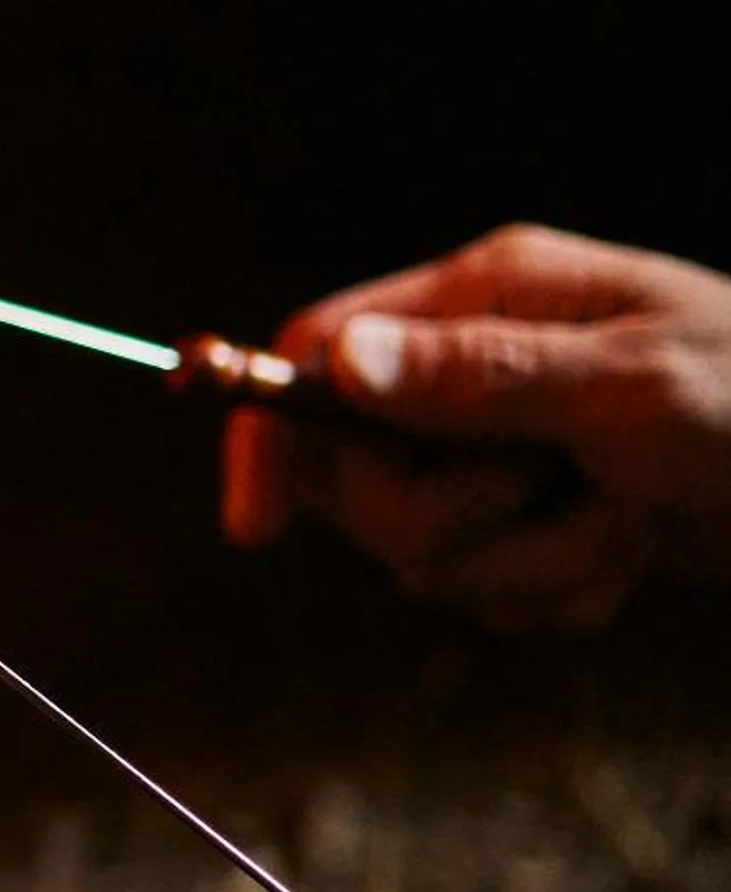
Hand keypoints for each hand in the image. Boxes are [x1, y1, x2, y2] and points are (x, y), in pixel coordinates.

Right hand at [223, 226, 730, 630]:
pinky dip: (558, 594)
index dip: (269, 438)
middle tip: (541, 498)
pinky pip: (487, 591)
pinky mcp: (538, 518)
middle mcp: (479, 368)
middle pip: (359, 474)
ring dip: (528, 563)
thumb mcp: (629, 389)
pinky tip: (631, 559)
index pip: (317, 353)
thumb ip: (477, 378)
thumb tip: (338, 362)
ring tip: (624, 527)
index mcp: (488, 297)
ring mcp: (506, 446)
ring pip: (425, 551)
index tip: (260, 531)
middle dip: (449, 520)